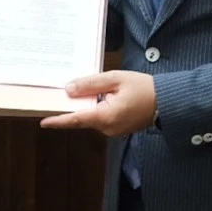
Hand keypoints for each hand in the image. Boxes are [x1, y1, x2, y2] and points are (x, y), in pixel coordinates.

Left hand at [40, 70, 155, 135]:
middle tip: (57, 95)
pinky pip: (101, 119)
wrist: (169, 101)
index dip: (58, 121)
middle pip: (82, 118)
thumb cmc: (144, 88)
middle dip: (71, 107)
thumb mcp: (116, 79)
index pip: (76, 119)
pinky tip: (95, 96)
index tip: (43, 122)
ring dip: (85, 107)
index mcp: (105, 116)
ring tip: (78, 91)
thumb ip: (91, 84)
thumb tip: (69, 89)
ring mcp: (113, 130)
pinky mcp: (118, 129)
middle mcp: (107, 128)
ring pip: (91, 118)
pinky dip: (95, 109)